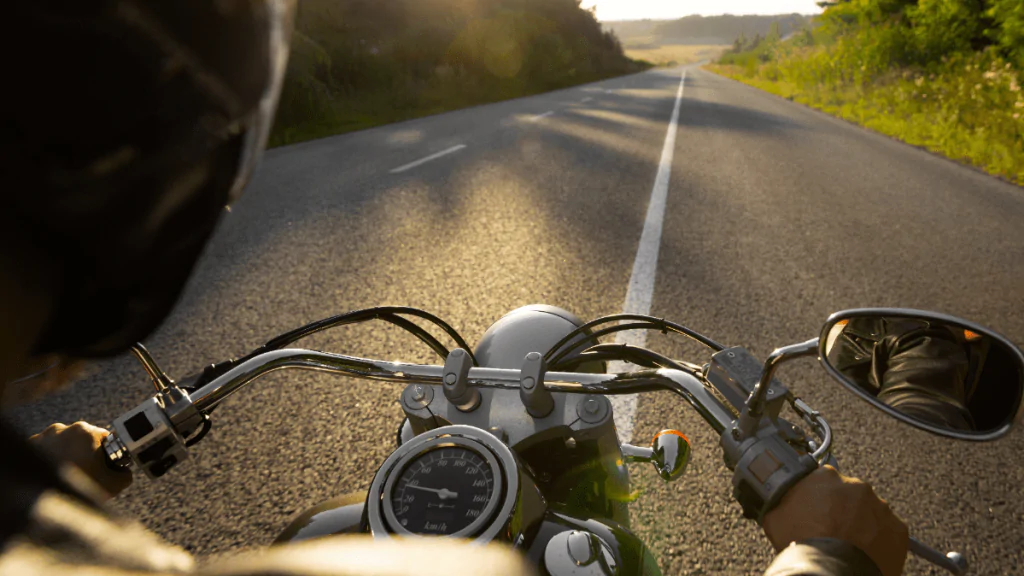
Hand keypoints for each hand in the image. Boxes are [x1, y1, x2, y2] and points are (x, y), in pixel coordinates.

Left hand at [31, 421, 131, 499]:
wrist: (39, 505)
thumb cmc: (76, 490)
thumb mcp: (113, 485)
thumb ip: (125, 474)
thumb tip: (124, 472)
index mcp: (86, 431)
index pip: (105, 438)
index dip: (106, 454)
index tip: (101, 466)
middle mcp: (63, 428)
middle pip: (81, 439)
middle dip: (84, 453)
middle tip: (83, 473)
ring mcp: (42, 436)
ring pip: (61, 443)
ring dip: (65, 455)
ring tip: (65, 474)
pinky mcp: (28, 446)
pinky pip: (44, 449)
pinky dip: (48, 459)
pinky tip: (51, 474)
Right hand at [762, 465, 908, 575]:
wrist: (832, 571)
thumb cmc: (803, 543)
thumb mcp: (775, 517)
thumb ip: (782, 501)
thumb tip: (778, 500)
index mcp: (826, 477)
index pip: (822, 479)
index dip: (817, 497)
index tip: (815, 510)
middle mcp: (856, 486)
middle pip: (849, 495)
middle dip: (843, 510)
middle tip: (831, 530)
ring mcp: (880, 507)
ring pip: (870, 513)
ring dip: (862, 525)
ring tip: (849, 545)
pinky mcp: (898, 529)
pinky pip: (888, 533)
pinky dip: (879, 541)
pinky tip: (865, 553)